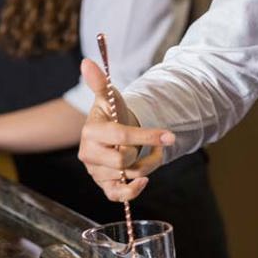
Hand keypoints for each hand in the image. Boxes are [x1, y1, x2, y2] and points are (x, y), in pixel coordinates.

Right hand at [77, 58, 173, 202]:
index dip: (146, 135)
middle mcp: (89, 154)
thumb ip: (100, 83)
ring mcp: (96, 172)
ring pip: (128, 175)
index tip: (170, 135)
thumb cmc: (113, 115)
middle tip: (147, 142)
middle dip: (141, 151)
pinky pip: (117, 196)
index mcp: (91, 132)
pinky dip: (132, 192)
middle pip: (124, 160)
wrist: (114, 135)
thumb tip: (87, 62)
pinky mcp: (104, 185)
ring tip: (150, 153)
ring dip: (147, 164)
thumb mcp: (110, 98)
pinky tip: (144, 181)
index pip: (120, 135)